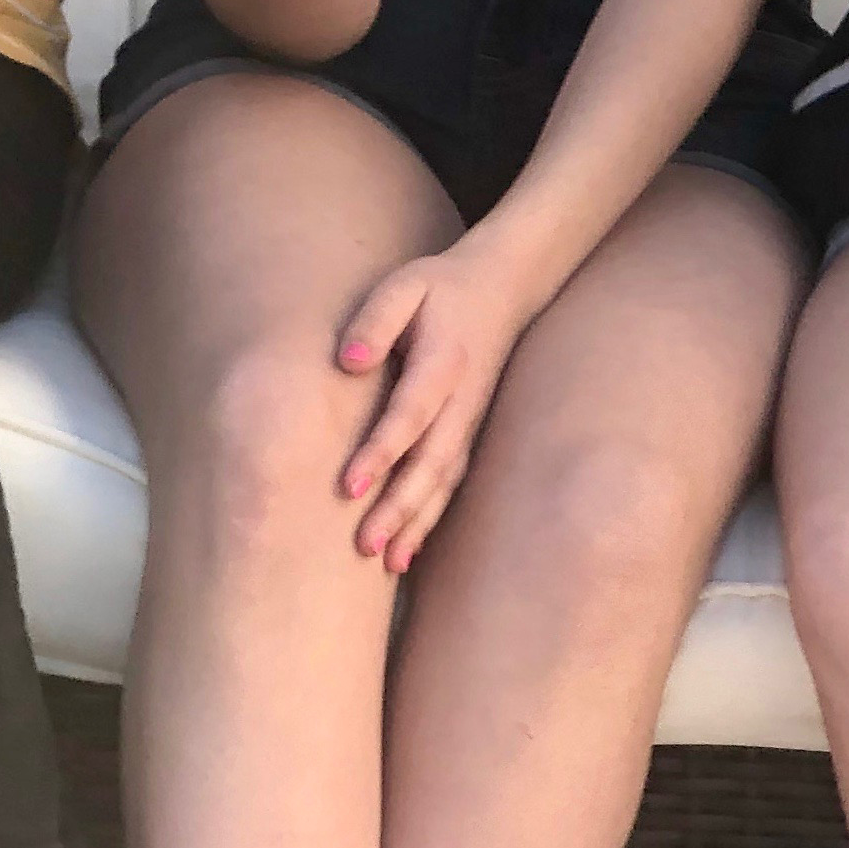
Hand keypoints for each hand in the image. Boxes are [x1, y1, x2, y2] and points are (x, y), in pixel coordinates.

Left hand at [330, 239, 544, 574]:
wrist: (500, 289)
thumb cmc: (439, 289)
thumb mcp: (404, 286)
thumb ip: (375, 320)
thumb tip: (347, 363)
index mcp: (444, 363)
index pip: (410, 414)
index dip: (381, 451)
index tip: (347, 486)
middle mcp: (462, 401)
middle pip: (431, 462)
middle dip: (398, 507)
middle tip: (362, 545)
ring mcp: (469, 421)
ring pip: (443, 482)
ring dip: (415, 523)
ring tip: (384, 561)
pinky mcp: (467, 434)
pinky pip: (449, 484)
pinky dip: (430, 519)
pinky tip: (406, 551)